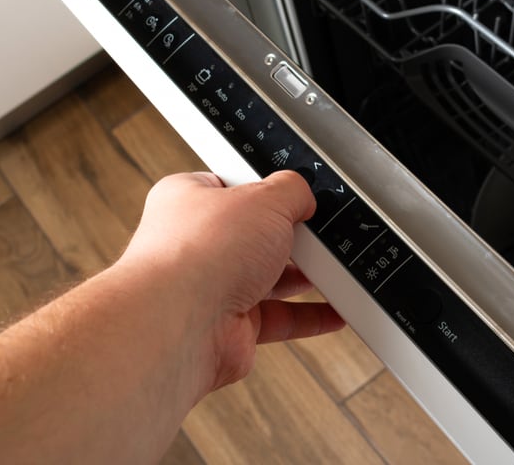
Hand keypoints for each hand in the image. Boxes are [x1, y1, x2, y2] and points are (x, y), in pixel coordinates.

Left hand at [121, 170, 344, 392]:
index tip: (295, 193)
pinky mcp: (230, 327)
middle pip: (254, 235)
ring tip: (334, 268)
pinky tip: (333, 310)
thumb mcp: (262, 197)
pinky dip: (308, 316)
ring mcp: (211, 288)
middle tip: (317, 232)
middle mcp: (195, 246)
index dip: (265, 189)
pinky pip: (277, 318)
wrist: (179, 324)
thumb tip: (301, 195)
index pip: (232, 187)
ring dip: (302, 277)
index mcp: (188, 200)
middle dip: (288, 237)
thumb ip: (289, 190)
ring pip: (267, 279)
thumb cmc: (199, 254)